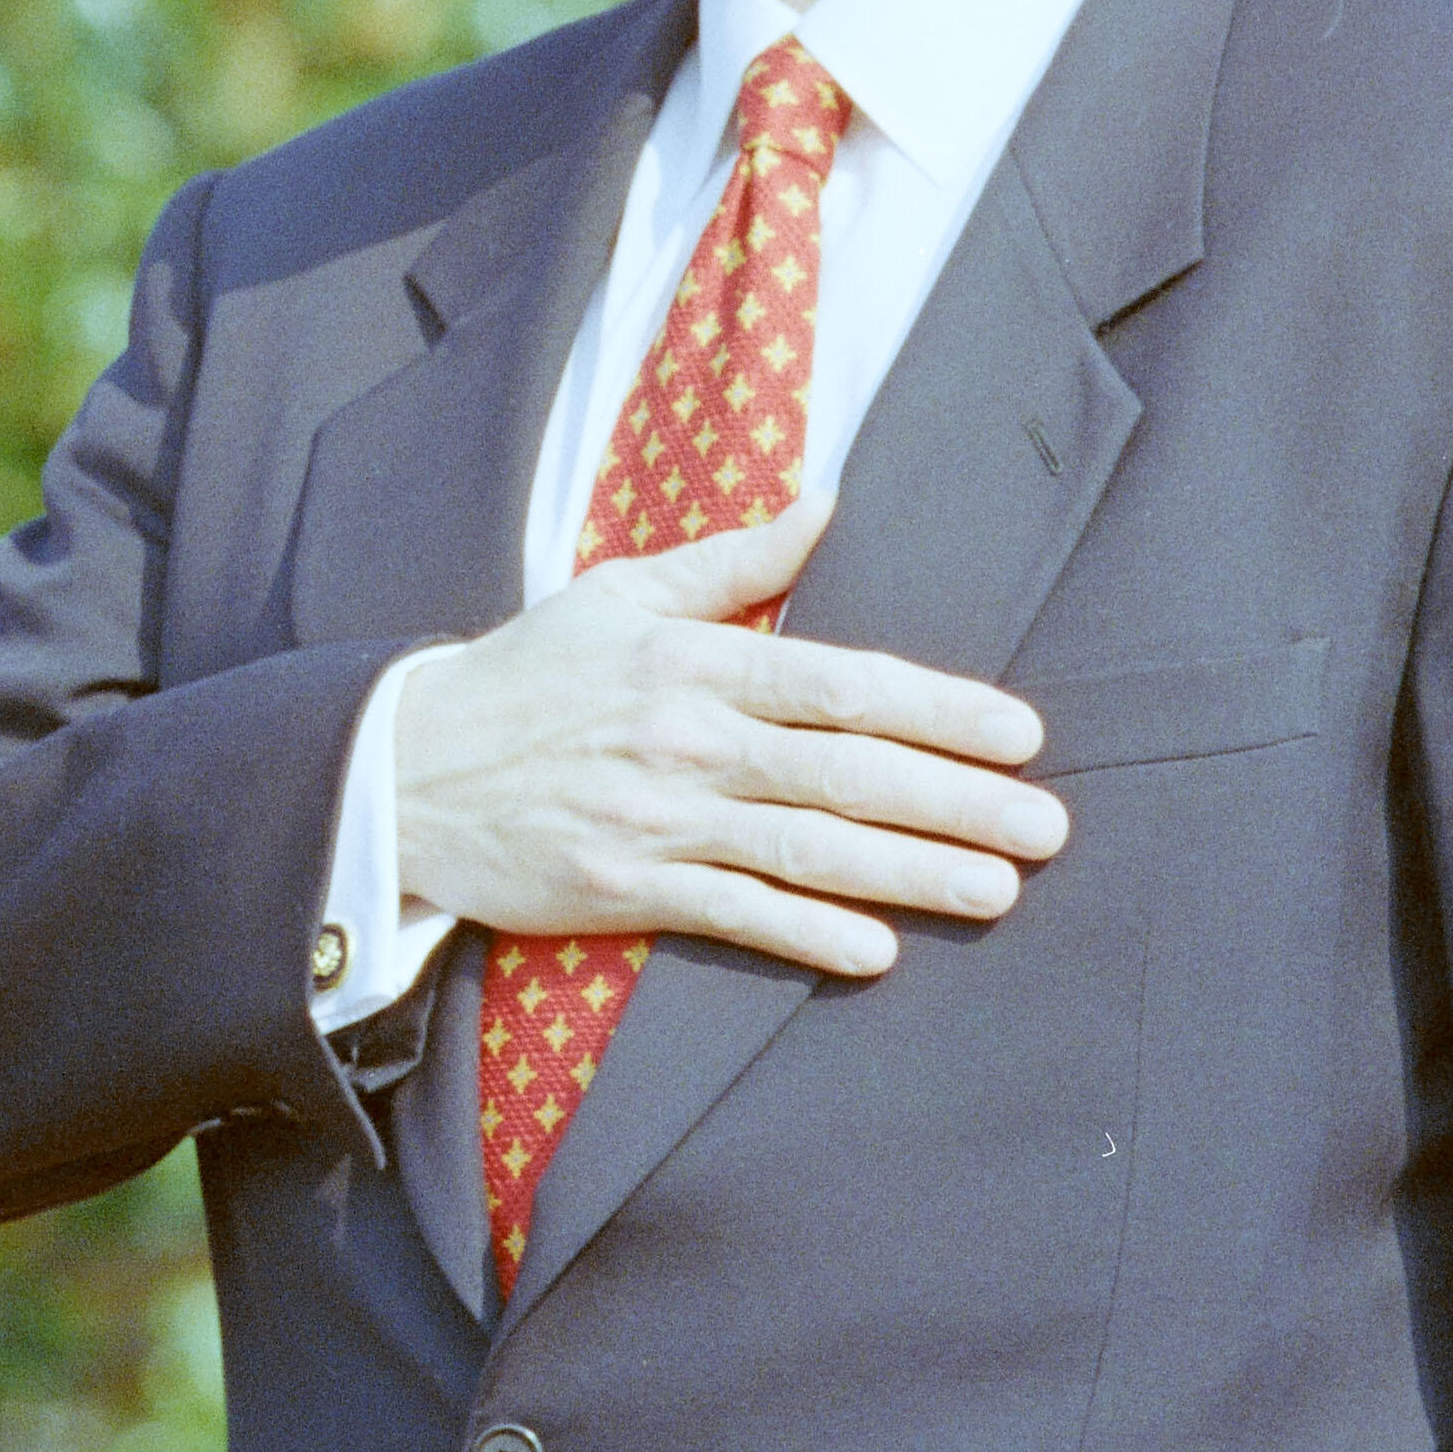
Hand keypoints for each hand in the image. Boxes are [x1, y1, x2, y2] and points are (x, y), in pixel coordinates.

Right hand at [391, 486, 1061, 978]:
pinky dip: (806, 935)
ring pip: (808, 849)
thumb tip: (828, 500)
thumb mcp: (619, 591)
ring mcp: (656, 819)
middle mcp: (685, 739)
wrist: (404, 769)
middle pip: (846, 772)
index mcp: (692, 659)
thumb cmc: (524, 675)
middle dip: (958, 801)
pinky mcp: (624, 888)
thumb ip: (734, 560)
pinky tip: (876, 951)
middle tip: (1049, 825)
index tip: (1020, 733)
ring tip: (997, 889)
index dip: (939, 709)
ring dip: (911, 873)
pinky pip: (735, 915)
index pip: (840, 682)